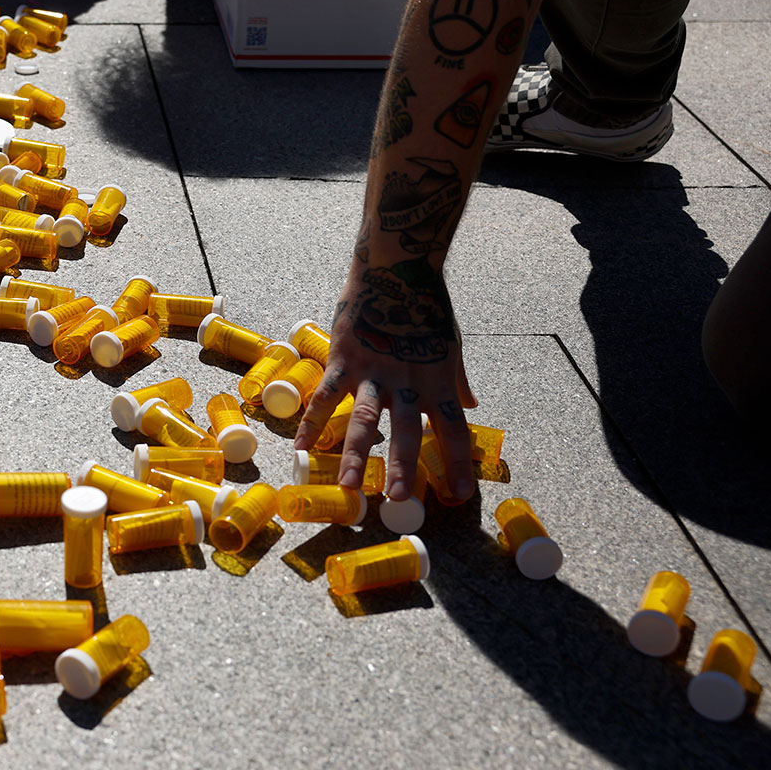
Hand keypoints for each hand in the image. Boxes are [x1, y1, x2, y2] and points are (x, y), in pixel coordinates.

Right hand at [296, 260, 479, 503]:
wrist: (396, 267)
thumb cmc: (426, 303)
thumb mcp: (451, 343)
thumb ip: (456, 379)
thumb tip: (469, 404)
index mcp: (438, 380)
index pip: (453, 431)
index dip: (457, 464)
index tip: (459, 494)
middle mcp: (407, 381)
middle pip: (406, 433)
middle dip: (402, 469)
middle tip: (398, 502)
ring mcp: (373, 371)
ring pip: (363, 420)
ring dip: (355, 455)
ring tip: (349, 487)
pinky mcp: (344, 359)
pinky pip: (326, 396)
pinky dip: (312, 422)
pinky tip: (301, 448)